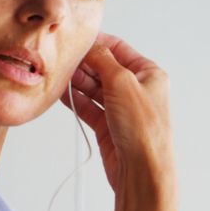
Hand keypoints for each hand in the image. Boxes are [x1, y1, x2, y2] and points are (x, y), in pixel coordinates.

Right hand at [60, 32, 173, 191]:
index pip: (119, 49)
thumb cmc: (144, 130)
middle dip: (84, 64)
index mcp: (149, 74)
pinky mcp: (109, 126)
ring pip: (94, 88)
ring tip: (60, 75)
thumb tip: (92, 46)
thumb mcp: (123, 82)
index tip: (77, 40)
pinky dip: (76, 99)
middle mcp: (137, 90)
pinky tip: (62, 92)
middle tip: (64, 59)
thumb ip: (104, 60)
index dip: (98, 43)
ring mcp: (122, 109)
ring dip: (78, 81)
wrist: (141, 170)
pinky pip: (89, 106)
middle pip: (104, 68)